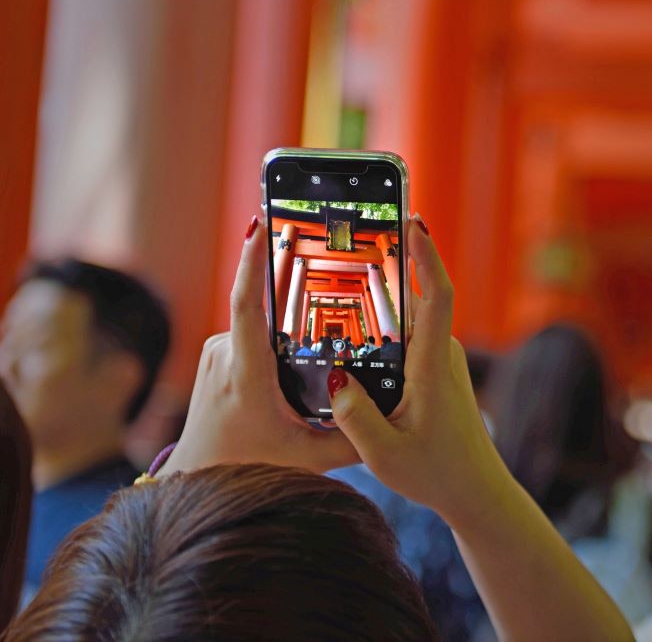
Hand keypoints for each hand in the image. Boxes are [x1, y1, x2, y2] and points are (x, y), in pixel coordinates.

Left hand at [161, 217, 358, 474]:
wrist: (200, 480)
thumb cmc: (253, 469)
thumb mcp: (312, 459)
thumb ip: (353, 436)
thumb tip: (394, 411)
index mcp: (246, 375)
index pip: (247, 306)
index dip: (251, 262)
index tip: (259, 226)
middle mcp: (225, 356)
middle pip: (266, 307)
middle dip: (292, 282)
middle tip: (319, 252)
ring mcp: (216, 352)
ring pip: (263, 322)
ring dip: (289, 319)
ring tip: (323, 309)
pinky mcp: (217, 354)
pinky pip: (253, 332)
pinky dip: (277, 333)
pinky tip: (297, 345)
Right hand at [330, 214, 510, 523]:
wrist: (475, 492)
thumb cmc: (435, 473)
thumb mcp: (384, 453)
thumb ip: (356, 417)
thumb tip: (334, 379)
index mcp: (433, 365)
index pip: (436, 296)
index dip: (426, 256)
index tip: (413, 222)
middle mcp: (442, 354)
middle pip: (416, 296)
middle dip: (392, 261)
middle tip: (357, 230)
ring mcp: (441, 361)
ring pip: (410, 316)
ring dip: (384, 294)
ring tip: (342, 269)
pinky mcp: (436, 371)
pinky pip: (408, 335)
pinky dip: (384, 322)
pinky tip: (353, 324)